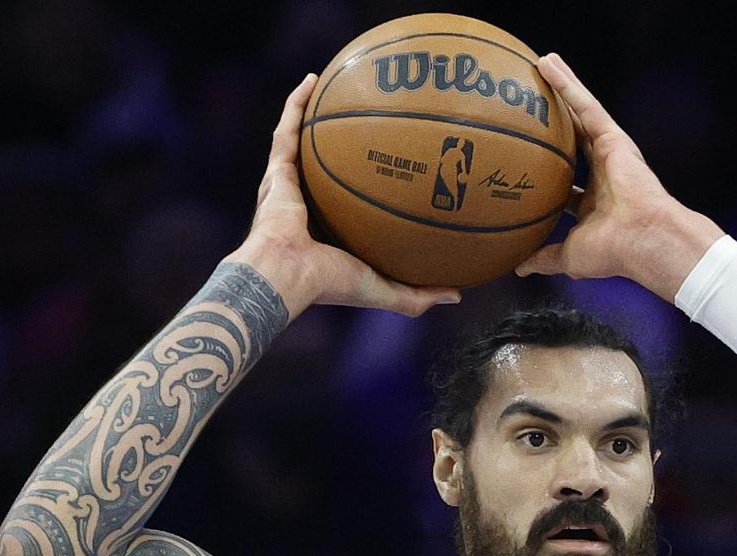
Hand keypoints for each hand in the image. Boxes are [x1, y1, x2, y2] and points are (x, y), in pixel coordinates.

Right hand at [223, 74, 461, 316]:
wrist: (287, 274)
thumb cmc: (331, 285)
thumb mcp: (387, 291)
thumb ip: (420, 295)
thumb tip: (459, 295)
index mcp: (328, 232)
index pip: (349, 205)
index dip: (365, 189)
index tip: (391, 171)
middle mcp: (307, 205)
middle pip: (326, 166)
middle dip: (341, 145)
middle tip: (368, 122)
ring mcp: (288, 186)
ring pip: (303, 141)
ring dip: (315, 114)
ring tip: (334, 86)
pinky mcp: (277, 171)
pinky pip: (288, 128)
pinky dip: (297, 103)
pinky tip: (313, 79)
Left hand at [514, 54, 724, 301]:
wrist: (644, 240)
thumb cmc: (614, 252)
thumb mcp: (569, 256)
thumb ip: (544, 257)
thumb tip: (518, 266)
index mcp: (592, 202)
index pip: (564, 183)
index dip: (545, 173)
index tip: (524, 165)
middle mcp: (601, 174)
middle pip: (570, 140)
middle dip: (552, 122)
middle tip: (529, 104)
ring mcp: (608, 153)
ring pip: (578, 114)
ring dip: (559, 89)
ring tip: (538, 65)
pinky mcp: (613, 137)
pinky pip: (586, 105)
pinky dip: (567, 84)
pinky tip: (548, 65)